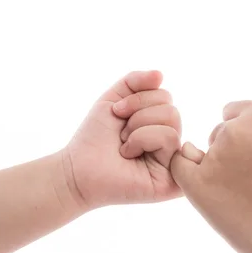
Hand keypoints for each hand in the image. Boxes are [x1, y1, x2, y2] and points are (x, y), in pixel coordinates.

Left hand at [63, 70, 181, 210]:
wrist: (78, 168)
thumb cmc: (95, 137)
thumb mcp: (115, 98)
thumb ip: (136, 82)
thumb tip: (160, 74)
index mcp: (161, 126)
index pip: (165, 96)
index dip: (137, 99)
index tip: (117, 113)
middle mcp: (171, 144)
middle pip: (171, 108)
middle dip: (138, 113)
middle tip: (121, 133)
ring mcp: (173, 162)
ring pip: (172, 120)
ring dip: (138, 128)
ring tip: (124, 146)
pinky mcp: (173, 177)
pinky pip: (169, 138)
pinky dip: (142, 139)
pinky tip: (129, 155)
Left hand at [170, 101, 251, 252]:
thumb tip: (251, 112)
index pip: (235, 112)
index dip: (245, 132)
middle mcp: (231, 132)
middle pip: (220, 131)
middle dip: (231, 148)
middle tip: (251, 178)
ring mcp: (212, 158)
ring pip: (203, 150)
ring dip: (214, 163)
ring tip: (239, 192)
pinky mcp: (196, 184)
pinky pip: (180, 165)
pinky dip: (186, 167)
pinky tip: (199, 179)